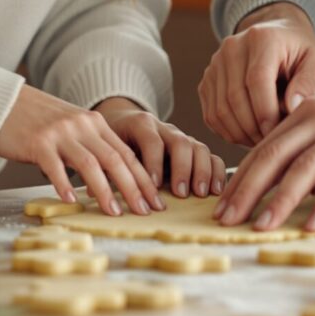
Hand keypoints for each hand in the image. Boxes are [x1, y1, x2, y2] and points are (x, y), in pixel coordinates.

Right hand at [0, 85, 162, 215]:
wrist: (3, 103)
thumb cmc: (37, 122)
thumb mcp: (71, 129)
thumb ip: (89, 148)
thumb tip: (107, 184)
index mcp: (94, 122)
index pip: (126, 153)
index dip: (143, 178)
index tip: (155, 200)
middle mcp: (81, 125)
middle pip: (115, 159)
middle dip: (134, 188)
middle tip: (145, 212)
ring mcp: (60, 133)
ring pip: (91, 164)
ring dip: (105, 191)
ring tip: (115, 212)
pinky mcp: (37, 142)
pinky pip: (55, 166)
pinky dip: (65, 184)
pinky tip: (72, 200)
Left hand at [95, 98, 225, 198]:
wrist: (124, 121)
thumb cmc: (114, 140)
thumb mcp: (107, 147)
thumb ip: (107, 166)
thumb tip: (98, 191)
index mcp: (141, 124)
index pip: (151, 140)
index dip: (154, 162)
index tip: (154, 185)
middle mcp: (165, 128)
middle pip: (180, 142)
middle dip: (182, 169)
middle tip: (180, 193)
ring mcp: (181, 136)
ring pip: (198, 147)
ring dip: (202, 171)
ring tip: (200, 193)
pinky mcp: (193, 147)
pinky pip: (210, 155)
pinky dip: (216, 171)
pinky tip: (215, 190)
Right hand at [198, 2, 314, 145]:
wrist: (276, 36)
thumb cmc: (300, 54)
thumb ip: (309, 83)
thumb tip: (292, 108)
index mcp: (262, 39)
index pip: (256, 80)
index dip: (266, 112)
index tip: (278, 133)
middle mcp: (232, 48)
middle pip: (234, 98)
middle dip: (254, 128)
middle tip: (272, 143)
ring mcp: (215, 64)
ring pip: (220, 110)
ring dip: (241, 134)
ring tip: (262, 141)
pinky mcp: (207, 80)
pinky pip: (211, 115)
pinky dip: (228, 132)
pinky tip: (249, 136)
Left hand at [214, 55, 314, 232]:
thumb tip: (290, 179)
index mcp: (310, 112)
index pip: (265, 147)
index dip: (241, 177)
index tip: (221, 204)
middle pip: (274, 156)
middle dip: (246, 190)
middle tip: (225, 220)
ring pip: (304, 168)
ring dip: (280, 201)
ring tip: (261, 227)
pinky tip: (314, 225)